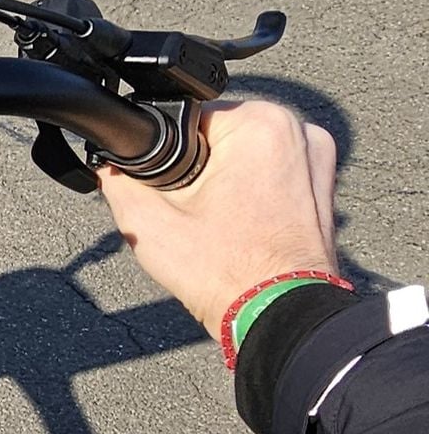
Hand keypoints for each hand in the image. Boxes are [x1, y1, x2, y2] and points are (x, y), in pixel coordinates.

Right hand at [98, 99, 338, 339]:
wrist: (279, 316)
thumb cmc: (229, 274)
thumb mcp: (147, 223)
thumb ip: (117, 181)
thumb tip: (109, 165)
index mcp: (259, 124)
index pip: (187, 117)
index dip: (165, 154)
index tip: (168, 189)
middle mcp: (297, 130)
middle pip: (218, 135)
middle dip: (196, 167)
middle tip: (192, 212)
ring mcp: (318, 157)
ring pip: (245, 154)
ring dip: (225, 179)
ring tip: (219, 221)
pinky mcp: (324, 183)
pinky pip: (272, 171)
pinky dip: (252, 191)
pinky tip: (241, 224)